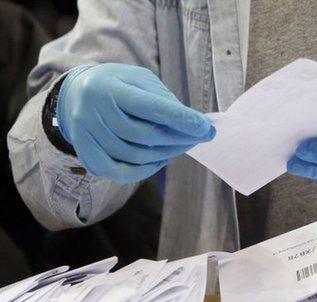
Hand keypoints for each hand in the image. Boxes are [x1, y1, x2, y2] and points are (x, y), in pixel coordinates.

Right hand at [56, 63, 214, 182]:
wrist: (76, 94)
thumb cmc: (119, 85)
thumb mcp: (140, 80)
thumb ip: (163, 99)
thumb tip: (193, 124)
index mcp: (108, 87)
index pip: (149, 107)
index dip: (180, 119)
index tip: (205, 126)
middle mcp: (92, 112)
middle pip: (144, 135)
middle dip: (179, 138)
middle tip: (201, 136)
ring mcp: (86, 136)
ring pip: (135, 155)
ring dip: (167, 153)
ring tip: (184, 144)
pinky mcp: (86, 154)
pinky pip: (119, 172)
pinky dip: (145, 171)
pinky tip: (161, 160)